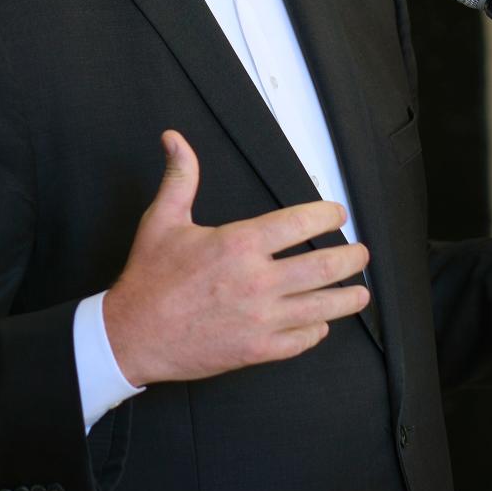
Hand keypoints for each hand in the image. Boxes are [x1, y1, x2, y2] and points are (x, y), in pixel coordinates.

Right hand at [102, 130, 369, 386]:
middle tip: (360, 253)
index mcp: (240, 244)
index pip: (301, 223)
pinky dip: (316, 331)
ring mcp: (261, 319)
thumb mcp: (163, 219)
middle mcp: (257, 281)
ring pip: (322, 307)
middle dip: (351, 258)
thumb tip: (175, 139)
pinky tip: (321, 324)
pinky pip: (301, 341)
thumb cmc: (149, 279)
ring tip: (360, 292)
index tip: (337, 214)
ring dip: (347, 298)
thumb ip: (180, 177)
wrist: (131, 335)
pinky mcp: (257, 351)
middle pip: (324, 266)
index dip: (327, 215)